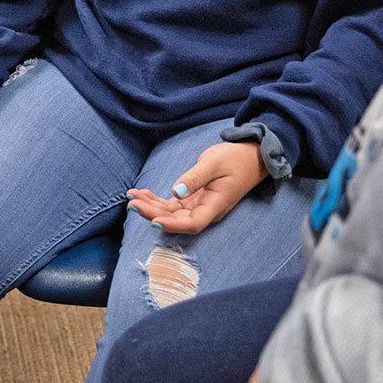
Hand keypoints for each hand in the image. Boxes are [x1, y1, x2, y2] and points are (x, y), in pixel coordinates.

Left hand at [128, 141, 266, 233]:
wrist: (250, 157)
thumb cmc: (235, 159)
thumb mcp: (214, 163)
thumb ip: (195, 178)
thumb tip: (175, 192)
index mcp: (215, 205)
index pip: (193, 223)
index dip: (172, 225)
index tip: (153, 220)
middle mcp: (206, 210)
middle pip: (177, 220)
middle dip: (153, 214)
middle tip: (132, 204)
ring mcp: (200, 206)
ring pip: (172, 213)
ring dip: (152, 207)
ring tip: (132, 197)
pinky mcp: (194, 200)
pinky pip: (173, 205)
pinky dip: (158, 200)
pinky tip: (143, 194)